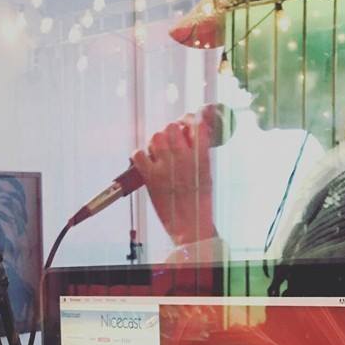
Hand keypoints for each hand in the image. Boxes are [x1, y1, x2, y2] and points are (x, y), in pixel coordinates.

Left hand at [132, 108, 217, 245]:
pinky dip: (140, 155)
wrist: (190, 225)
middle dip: (170, 131)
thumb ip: (199, 153)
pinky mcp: (151, 178)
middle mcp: (183, 158)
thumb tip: (189, 137)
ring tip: (159, 153)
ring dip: (156, 142)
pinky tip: (147, 162)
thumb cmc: (199, 202)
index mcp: (201, 156)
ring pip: (155, 137)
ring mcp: (165, 167)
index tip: (186, 124)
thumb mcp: (206, 173)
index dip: (188, 120)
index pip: (195, 124)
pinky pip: (138, 154)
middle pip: (171, 127)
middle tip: (170, 142)